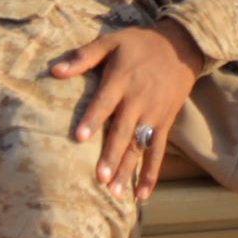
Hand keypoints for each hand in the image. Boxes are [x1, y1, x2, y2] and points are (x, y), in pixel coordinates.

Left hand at [52, 19, 204, 200]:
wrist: (182, 46)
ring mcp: (154, 114)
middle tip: (100, 177)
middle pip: (123, 130)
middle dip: (112, 155)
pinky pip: (158, 151)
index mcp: (123, 80)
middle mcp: (139, 100)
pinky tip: (142, 195)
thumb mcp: (112, 41)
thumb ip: (84, 56)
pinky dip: (152, 173)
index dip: (93, 119)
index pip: (105, 102)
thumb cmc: (140, 44)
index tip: (79, 138)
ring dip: (129, 169)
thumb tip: (55, 70)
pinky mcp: (165, 122)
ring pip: (140, 145)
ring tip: (116, 192)